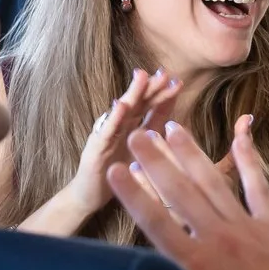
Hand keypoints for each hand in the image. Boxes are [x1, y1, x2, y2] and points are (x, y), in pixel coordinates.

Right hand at [56, 68, 179, 221]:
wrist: (89, 196)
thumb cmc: (118, 171)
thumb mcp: (142, 150)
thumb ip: (156, 132)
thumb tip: (179, 118)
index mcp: (134, 125)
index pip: (150, 107)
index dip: (163, 94)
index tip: (177, 80)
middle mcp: (120, 126)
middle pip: (138, 103)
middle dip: (151, 87)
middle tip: (164, 73)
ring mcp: (106, 135)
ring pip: (122, 112)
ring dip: (133, 94)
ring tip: (143, 77)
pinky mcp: (95, 149)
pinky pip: (106, 132)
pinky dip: (113, 118)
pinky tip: (121, 106)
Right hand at [108, 116, 268, 269]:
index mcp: (194, 266)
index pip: (155, 222)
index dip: (133, 194)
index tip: (115, 169)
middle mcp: (217, 240)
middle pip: (179, 192)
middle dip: (156, 161)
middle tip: (137, 134)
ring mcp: (247, 228)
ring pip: (213, 183)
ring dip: (191, 154)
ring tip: (172, 129)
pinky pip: (258, 186)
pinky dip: (249, 161)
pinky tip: (241, 137)